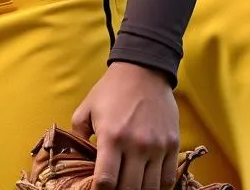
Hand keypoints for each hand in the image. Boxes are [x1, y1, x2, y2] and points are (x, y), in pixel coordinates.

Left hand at [72, 61, 178, 189]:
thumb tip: (76, 159)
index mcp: (111, 136)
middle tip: (113, 186)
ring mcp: (157, 147)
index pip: (106, 181)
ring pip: (150, 188)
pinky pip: (168, 179)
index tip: (97, 189)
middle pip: (129, 189)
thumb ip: (78, 135)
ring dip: (138, 189)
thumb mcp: (87, 108)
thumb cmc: (111, 90)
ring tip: (129, 183)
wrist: (143, 70)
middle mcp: (136, 145)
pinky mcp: (173, 145)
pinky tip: (147, 180)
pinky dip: (158, 186)